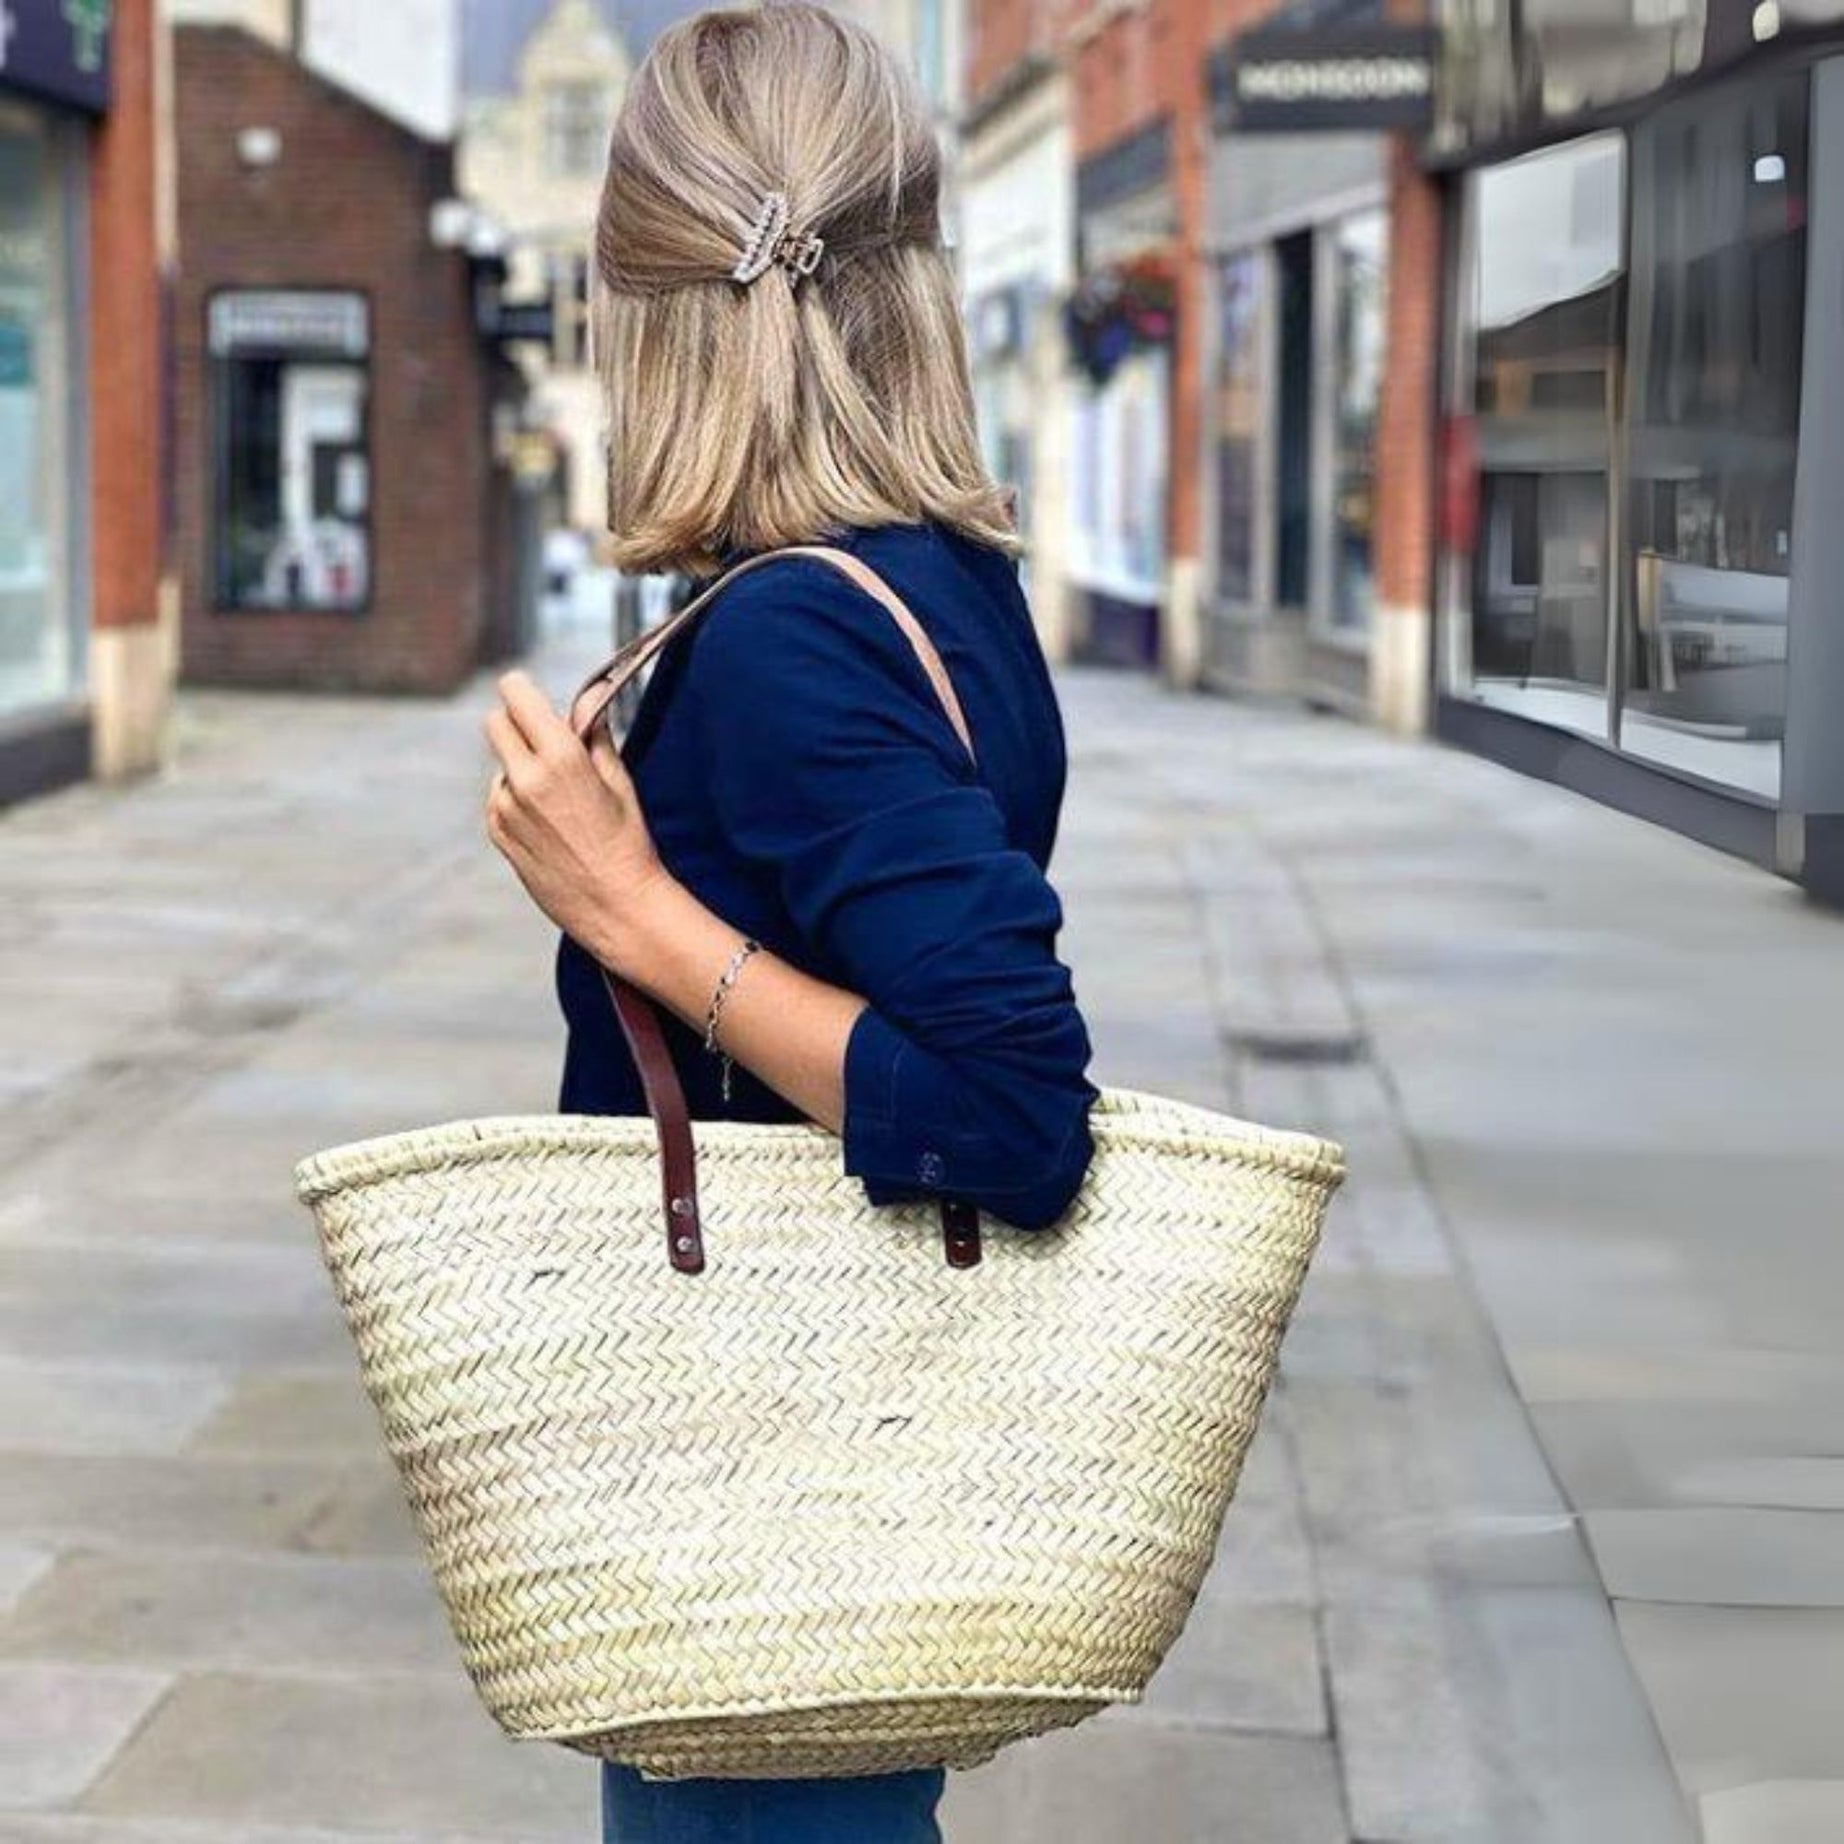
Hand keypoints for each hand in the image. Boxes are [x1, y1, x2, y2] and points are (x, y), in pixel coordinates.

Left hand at [483, 671, 670, 971]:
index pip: (515, 695)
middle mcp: (525, 779)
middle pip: (495, 722)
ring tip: (559, 797)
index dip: (523, 690)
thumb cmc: (628, 844)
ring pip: (499, 763)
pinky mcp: (498, 833)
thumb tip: (588, 698)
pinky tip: (549, 822)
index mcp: (560, 758)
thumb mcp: (620, 781)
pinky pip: (498, 797)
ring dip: (520, 765)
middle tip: (544, 737)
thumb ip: (594, 734)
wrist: (617, 907)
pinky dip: (516, 798)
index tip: (532, 694)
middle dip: (517, 722)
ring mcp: (505, 808)